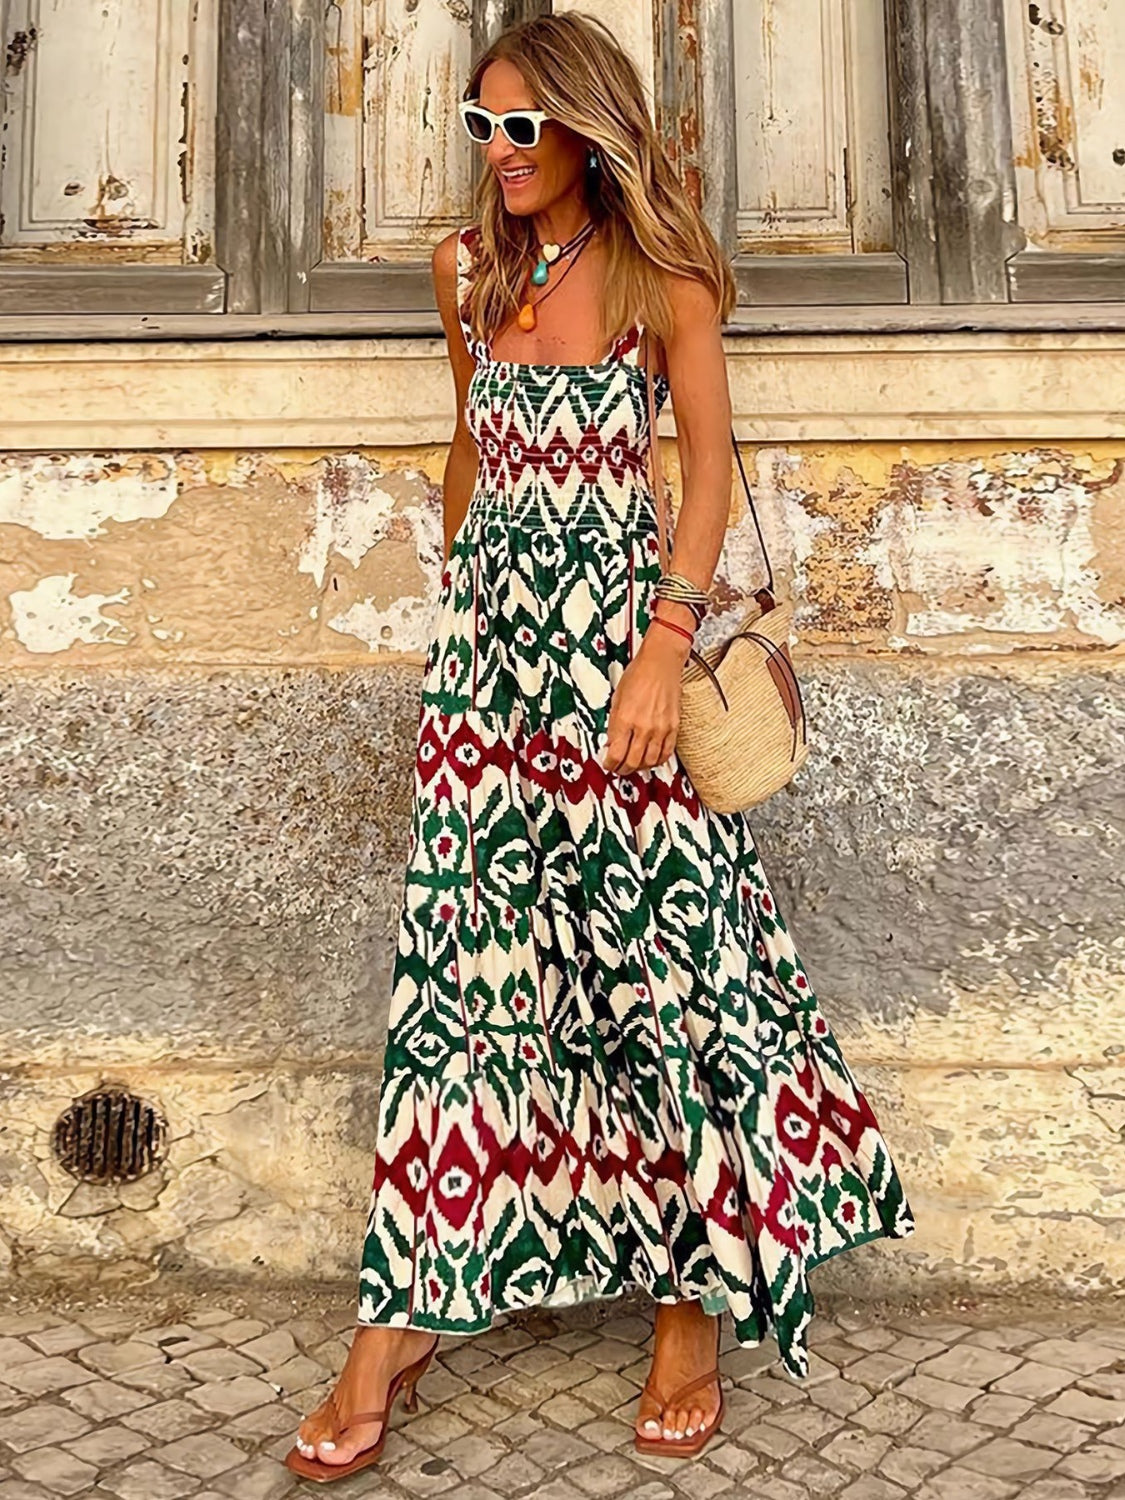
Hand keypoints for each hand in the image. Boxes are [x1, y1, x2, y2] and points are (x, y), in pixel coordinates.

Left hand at [602, 622, 691, 774]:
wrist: (661, 663)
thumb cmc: (638, 674)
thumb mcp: (616, 699)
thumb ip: (614, 724)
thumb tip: (612, 743)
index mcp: (625, 719)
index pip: (616, 754)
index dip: (610, 764)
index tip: (608, 764)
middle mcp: (644, 727)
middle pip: (632, 763)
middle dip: (622, 769)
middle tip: (619, 768)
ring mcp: (660, 728)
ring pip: (650, 761)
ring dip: (639, 767)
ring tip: (634, 764)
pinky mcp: (674, 727)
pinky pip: (666, 753)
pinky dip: (657, 760)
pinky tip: (651, 758)